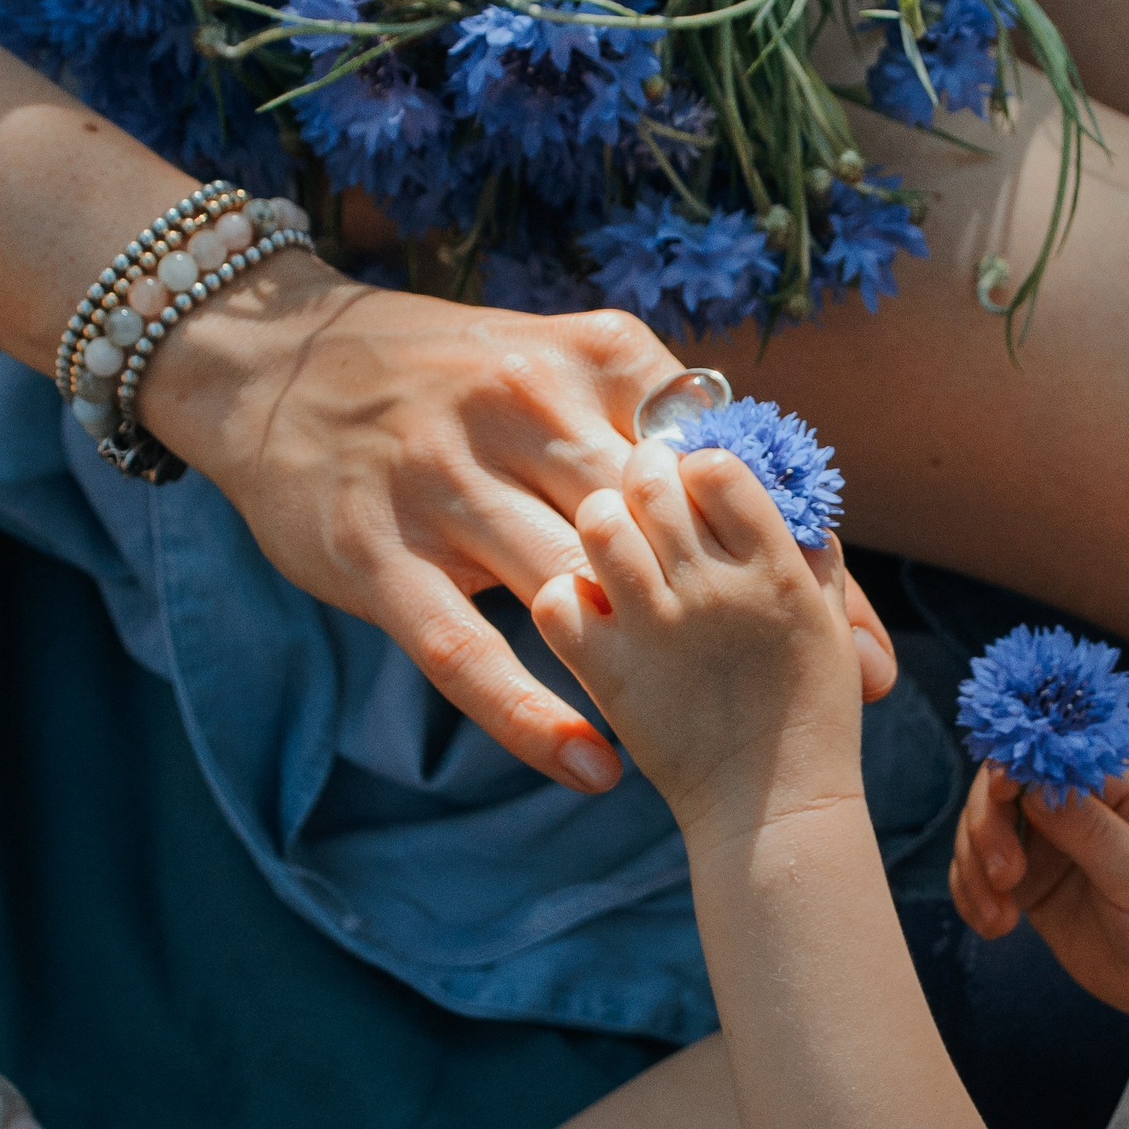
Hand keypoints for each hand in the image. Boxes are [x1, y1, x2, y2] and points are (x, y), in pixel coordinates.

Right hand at [140, 259, 897, 793]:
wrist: (271, 361)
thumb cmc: (437, 372)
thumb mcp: (552, 360)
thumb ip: (649, 413)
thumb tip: (765, 485)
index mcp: (588, 363)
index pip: (720, 466)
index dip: (796, 554)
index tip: (858, 636)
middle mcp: (524, 411)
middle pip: (667, 532)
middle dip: (751, 623)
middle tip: (824, 706)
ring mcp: (444, 486)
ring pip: (573, 589)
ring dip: (651, 675)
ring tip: (724, 752)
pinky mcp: (375, 555)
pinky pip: (465, 651)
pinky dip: (533, 715)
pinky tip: (594, 768)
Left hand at [530, 440, 867, 833]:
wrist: (771, 810)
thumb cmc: (813, 714)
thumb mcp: (831, 622)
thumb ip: (814, 554)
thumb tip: (787, 496)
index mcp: (774, 567)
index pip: (716, 465)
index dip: (698, 460)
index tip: (694, 477)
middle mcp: (712, 586)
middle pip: (648, 479)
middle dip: (640, 473)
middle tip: (641, 491)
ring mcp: (655, 627)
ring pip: (596, 524)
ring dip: (600, 522)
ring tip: (612, 543)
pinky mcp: (608, 672)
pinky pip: (557, 599)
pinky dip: (565, 594)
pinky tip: (589, 605)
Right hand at [950, 760, 1128, 1018]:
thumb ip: (1091, 831)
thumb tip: (1033, 786)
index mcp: (1114, 783)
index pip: (1048, 751)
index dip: (1014, 765)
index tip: (1001, 797)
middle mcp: (1076, 803)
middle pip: (1000, 786)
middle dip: (986, 826)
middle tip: (1003, 877)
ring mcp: (1049, 842)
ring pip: (981, 828)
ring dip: (973, 867)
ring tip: (999, 919)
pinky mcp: (1032, 882)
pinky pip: (980, 873)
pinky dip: (971, 895)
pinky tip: (994, 927)